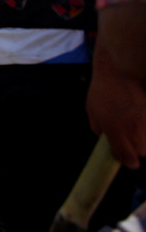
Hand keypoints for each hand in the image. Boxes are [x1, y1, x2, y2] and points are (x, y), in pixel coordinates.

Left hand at [87, 43, 145, 168]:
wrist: (120, 71)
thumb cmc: (102, 91)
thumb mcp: (92, 111)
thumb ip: (98, 129)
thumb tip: (103, 137)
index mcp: (117, 133)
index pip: (129, 159)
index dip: (129, 161)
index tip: (128, 160)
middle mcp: (134, 131)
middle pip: (142, 151)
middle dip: (136, 147)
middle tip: (127, 136)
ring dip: (142, 136)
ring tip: (132, 122)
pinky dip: (144, 124)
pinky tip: (138, 114)